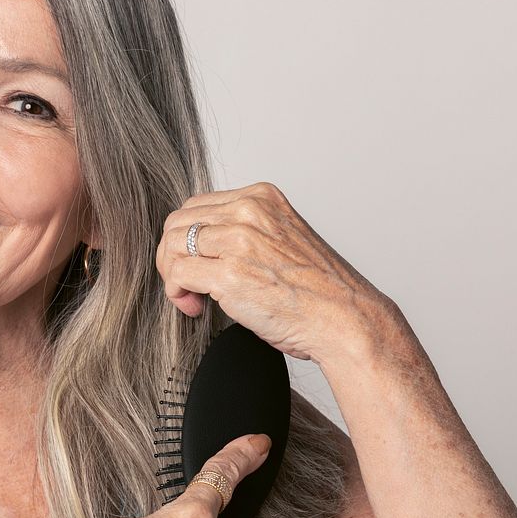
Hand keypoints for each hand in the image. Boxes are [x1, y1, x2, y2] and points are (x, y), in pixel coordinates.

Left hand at [155, 181, 395, 363]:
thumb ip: (243, 232)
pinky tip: (195, 306)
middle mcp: (248, 211)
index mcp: (261, 198)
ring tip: (192, 298)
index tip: (197, 264)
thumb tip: (198, 246)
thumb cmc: (316, 292)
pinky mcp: (230, 273)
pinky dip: (177, 292)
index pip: (197, 206)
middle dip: (171, 255)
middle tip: (186, 284)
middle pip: (178, 222)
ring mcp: (239, 240)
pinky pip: (179, 274)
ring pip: (171, 245)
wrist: (345, 318)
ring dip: (172, 275)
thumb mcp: (280, 239)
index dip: (186, 238)